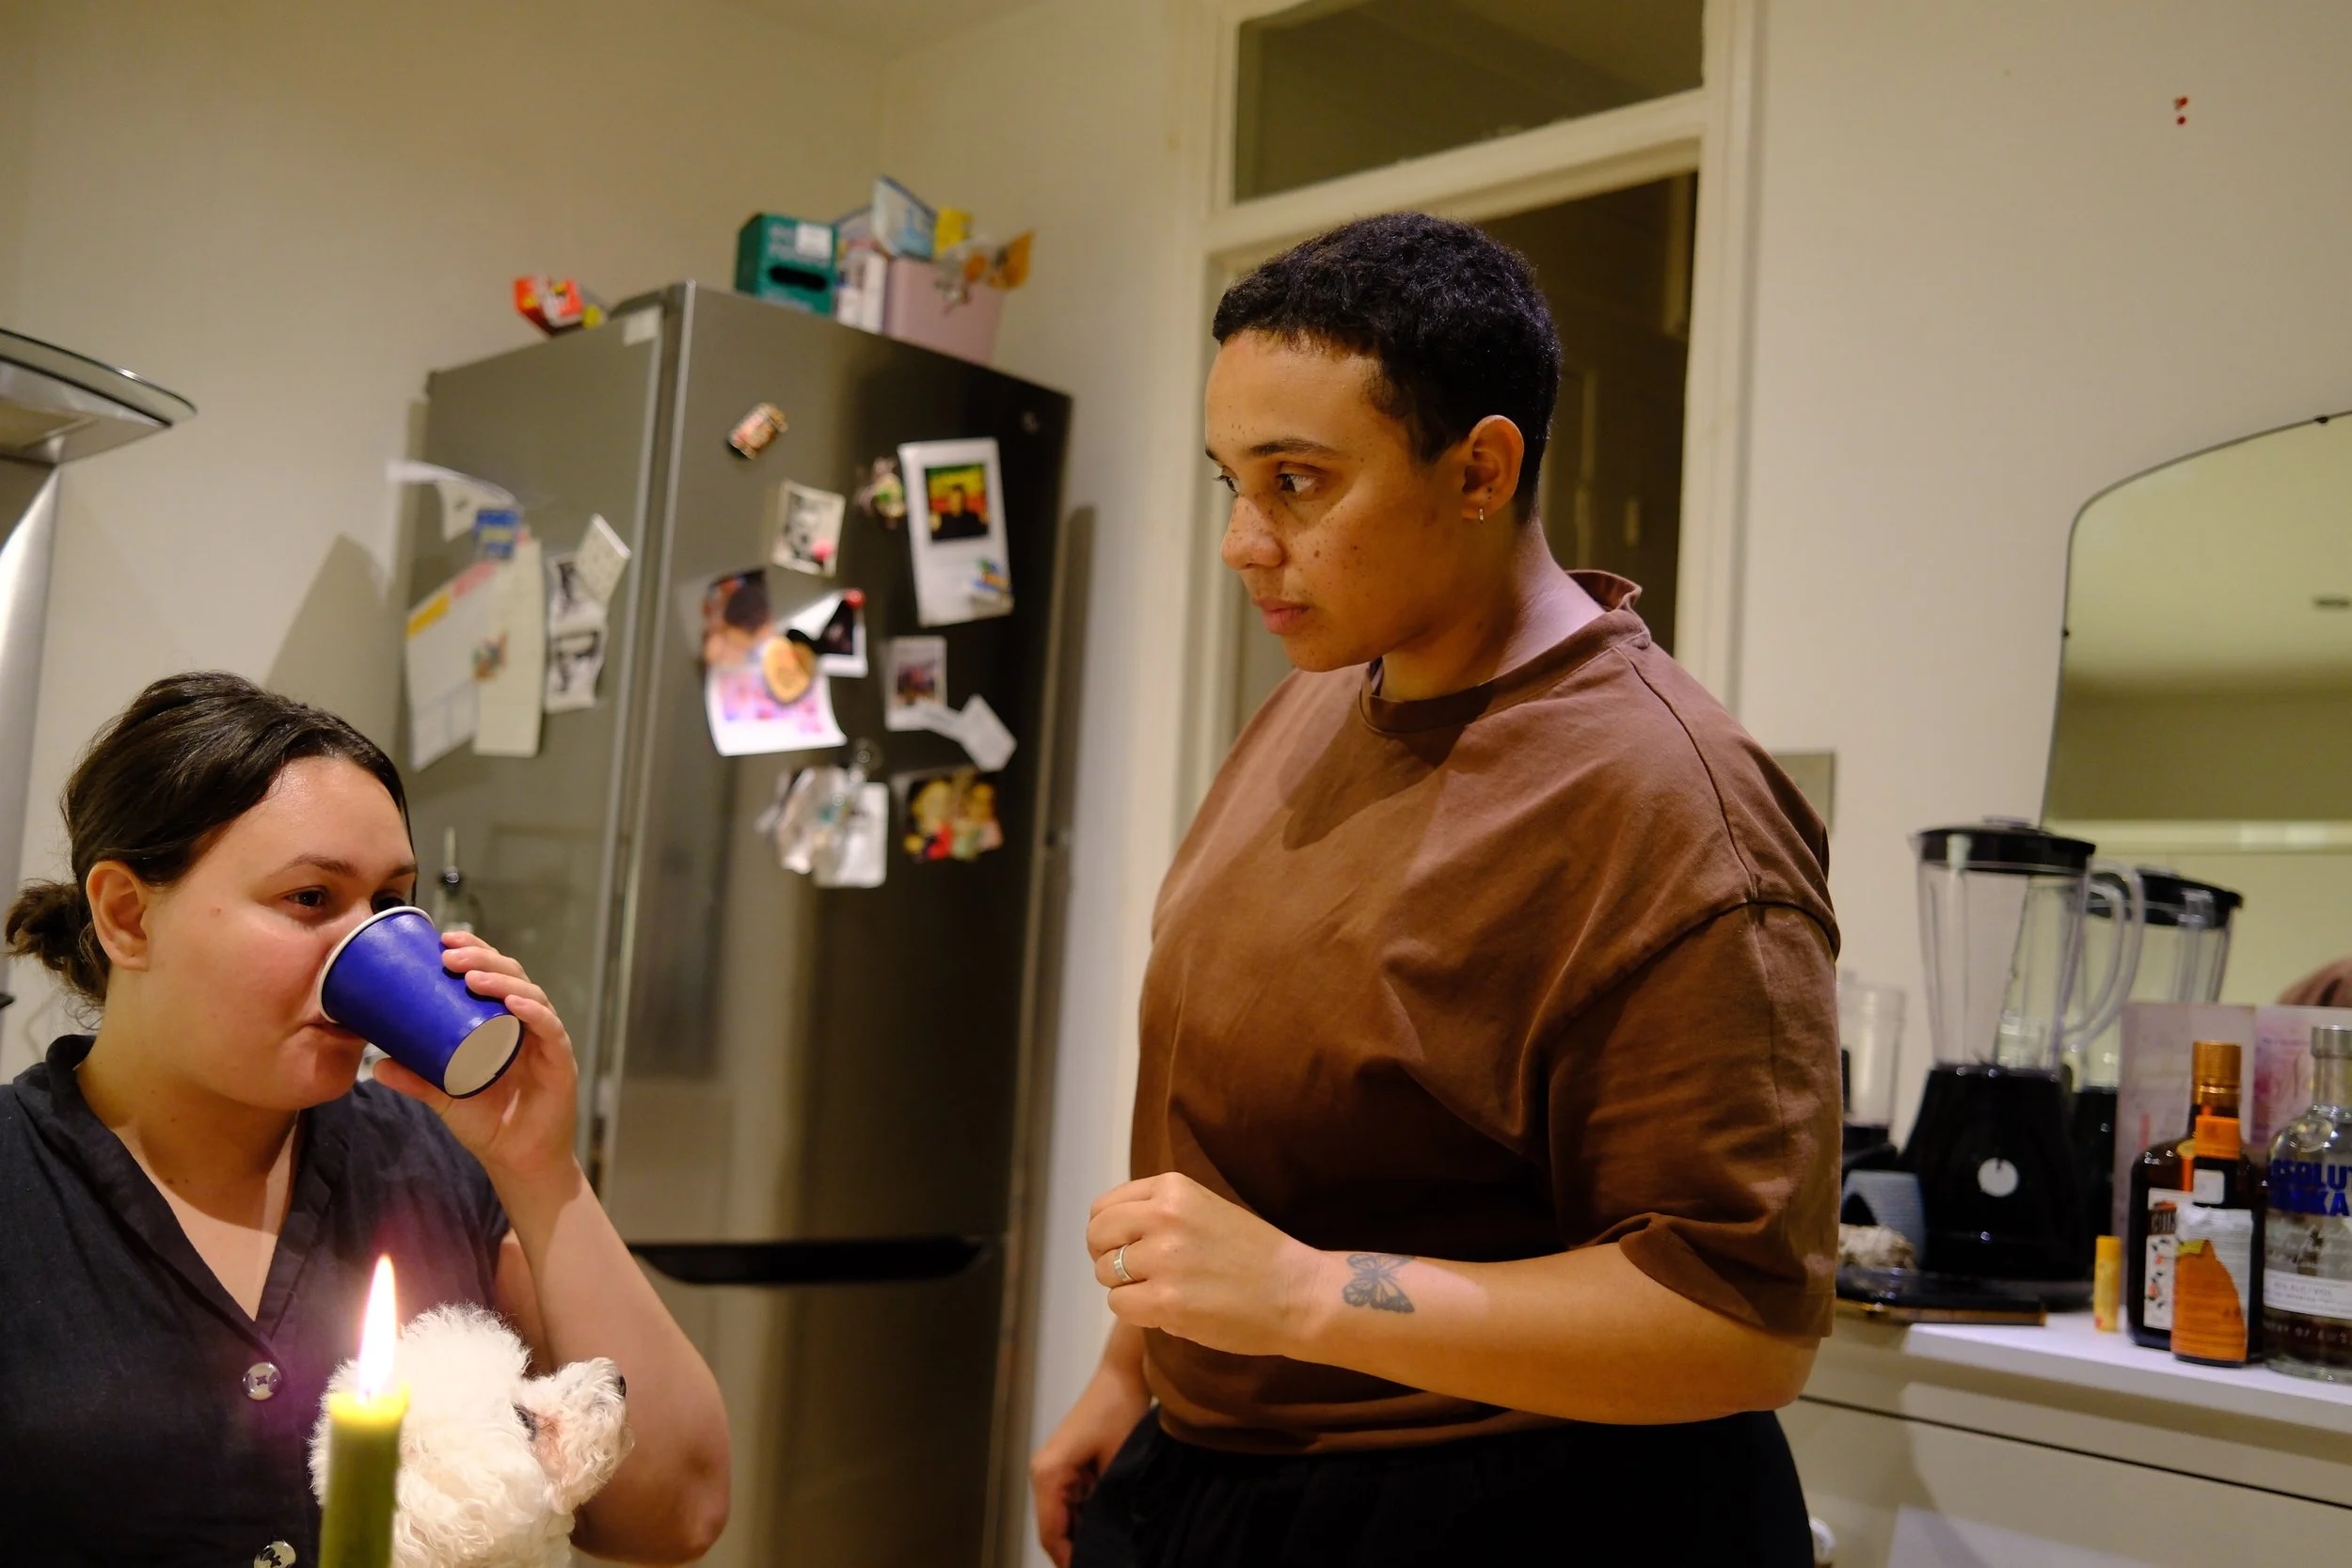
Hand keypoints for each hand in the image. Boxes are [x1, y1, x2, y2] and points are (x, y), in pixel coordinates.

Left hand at [371, 933, 579, 1187]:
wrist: (518, 1161)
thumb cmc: (487, 1122)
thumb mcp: (444, 1096)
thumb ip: (415, 1080)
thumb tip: (375, 1064)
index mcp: (503, 1021)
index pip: (494, 974)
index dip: (474, 950)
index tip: (444, 939)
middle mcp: (527, 1023)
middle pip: (512, 975)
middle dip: (482, 957)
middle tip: (450, 955)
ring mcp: (545, 1039)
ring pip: (531, 994)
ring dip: (503, 980)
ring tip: (473, 976)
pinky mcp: (560, 1060)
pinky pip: (550, 1028)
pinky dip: (534, 1013)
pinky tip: (514, 1004)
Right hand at [1029, 1356, 1148, 1567]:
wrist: (1123, 1374)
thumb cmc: (1120, 1411)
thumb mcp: (1116, 1464)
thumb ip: (1103, 1504)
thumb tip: (1104, 1539)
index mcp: (1048, 1474)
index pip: (1052, 1533)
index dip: (1071, 1559)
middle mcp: (1041, 1472)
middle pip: (1053, 1528)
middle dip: (1075, 1549)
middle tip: (1107, 1560)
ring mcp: (1050, 1467)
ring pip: (1061, 1516)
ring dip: (1081, 1533)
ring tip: (1110, 1549)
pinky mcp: (1063, 1463)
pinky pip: (1068, 1501)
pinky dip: (1084, 1516)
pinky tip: (1108, 1525)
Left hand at [1086, 1173, 1325, 1358]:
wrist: (1296, 1291)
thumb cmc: (1254, 1254)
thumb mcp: (1204, 1209)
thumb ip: (1160, 1212)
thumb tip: (1109, 1231)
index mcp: (1172, 1188)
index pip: (1104, 1207)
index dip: (1107, 1233)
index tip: (1124, 1249)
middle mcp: (1163, 1215)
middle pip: (1096, 1236)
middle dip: (1107, 1259)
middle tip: (1136, 1276)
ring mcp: (1163, 1258)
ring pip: (1105, 1274)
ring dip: (1127, 1289)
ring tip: (1162, 1292)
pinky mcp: (1166, 1300)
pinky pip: (1120, 1305)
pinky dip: (1138, 1313)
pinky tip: (1168, 1310)